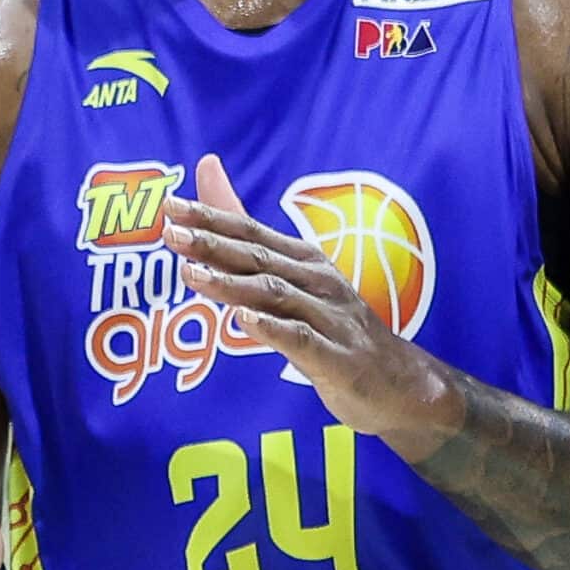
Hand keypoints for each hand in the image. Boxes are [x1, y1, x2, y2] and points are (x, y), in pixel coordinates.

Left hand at [164, 154, 447, 448]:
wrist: (400, 384)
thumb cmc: (336, 329)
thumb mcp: (294, 285)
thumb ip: (248, 244)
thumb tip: (212, 186)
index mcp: (305, 261)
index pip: (251, 231)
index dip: (211, 217)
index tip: (170, 206)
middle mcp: (317, 282)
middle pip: (259, 257)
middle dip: (213, 243)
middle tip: (170, 232)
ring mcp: (329, 319)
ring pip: (275, 295)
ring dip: (232, 284)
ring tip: (192, 273)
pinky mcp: (337, 359)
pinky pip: (301, 340)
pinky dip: (272, 329)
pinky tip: (243, 322)